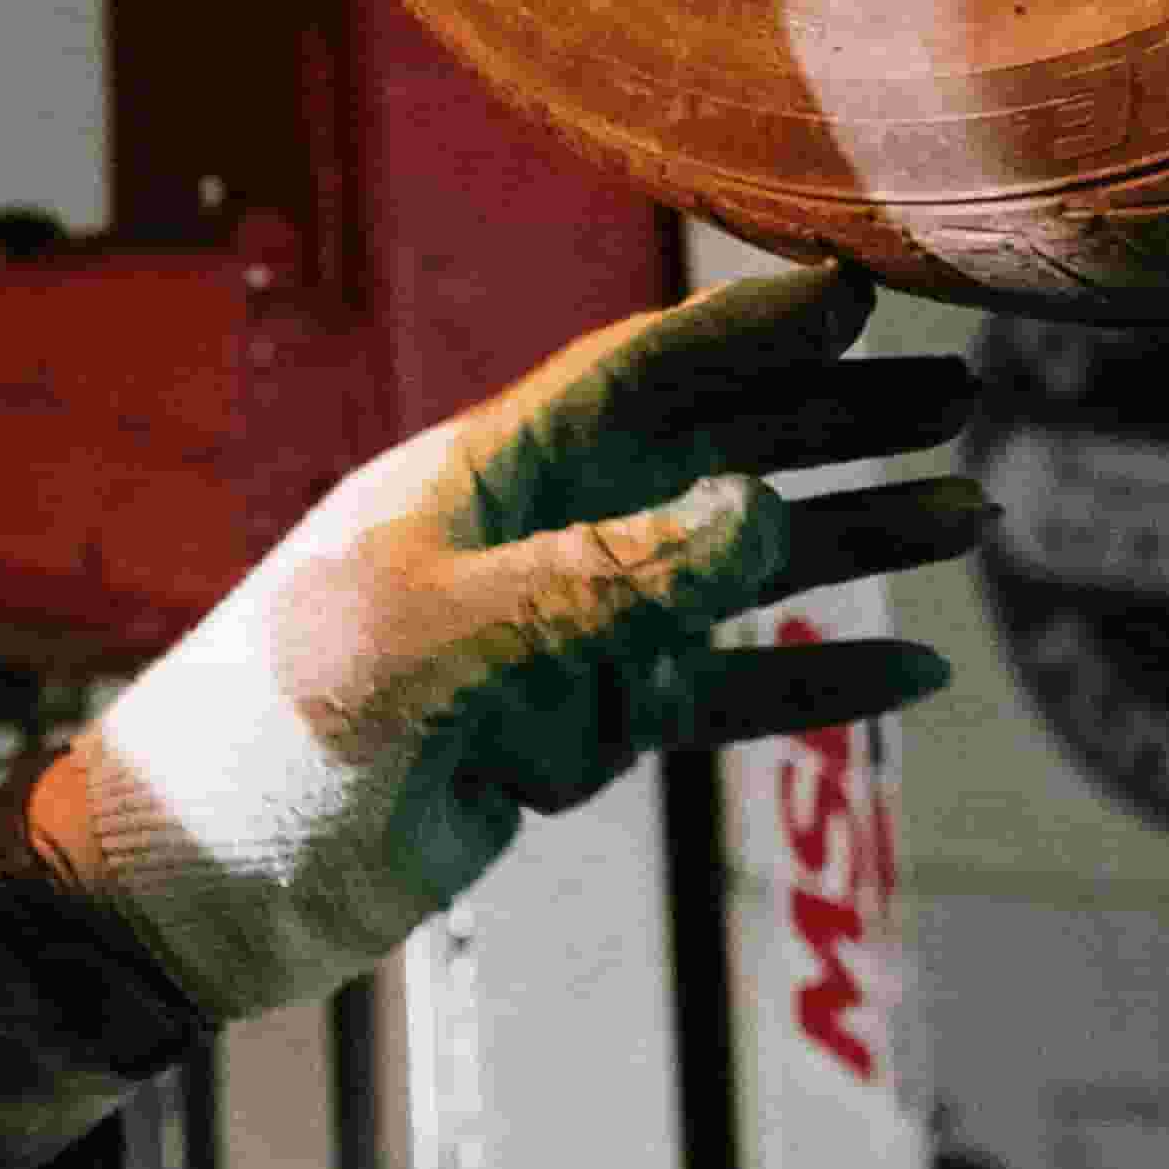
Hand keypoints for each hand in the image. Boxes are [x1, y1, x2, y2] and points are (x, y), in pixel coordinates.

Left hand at [56, 260, 980, 1027]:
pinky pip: (716, 692)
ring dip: (848, 537)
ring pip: (733, 567)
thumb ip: (586, 581)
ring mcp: (558, 638)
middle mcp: (530, 538)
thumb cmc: (266, 738)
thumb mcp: (416, 646)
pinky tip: (911, 672)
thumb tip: (753, 503)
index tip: (861, 281)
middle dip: (832, 413)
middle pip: (711, 448)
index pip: (636, 371)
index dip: (746, 324)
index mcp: (477, 478)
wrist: (195, 887)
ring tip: (973, 510)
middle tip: (964, 389)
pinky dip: (812, 680)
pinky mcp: (569, 737)